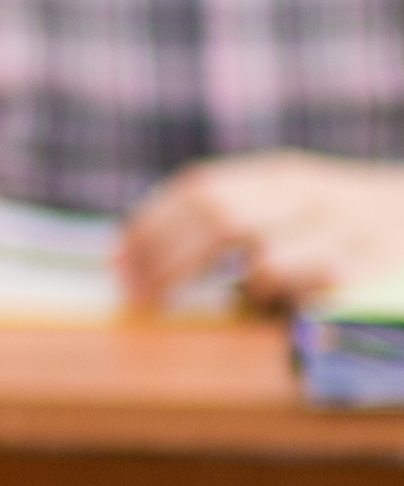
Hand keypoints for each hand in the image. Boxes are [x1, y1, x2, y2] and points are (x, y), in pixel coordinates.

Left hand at [125, 155, 403, 312]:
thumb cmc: (347, 229)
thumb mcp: (291, 207)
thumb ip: (230, 218)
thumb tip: (132, 260)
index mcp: (282, 175)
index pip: (200, 189)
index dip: (150, 228)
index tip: (117, 267)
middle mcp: (311, 195)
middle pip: (220, 217)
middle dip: (167, 262)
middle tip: (139, 300)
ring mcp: (345, 231)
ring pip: (262, 255)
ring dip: (233, 286)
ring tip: (227, 300)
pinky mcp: (369, 272)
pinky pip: (310, 291)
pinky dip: (282, 303)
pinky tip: (278, 309)